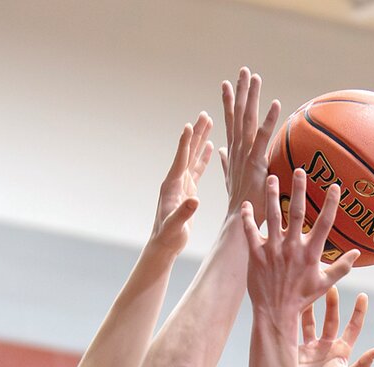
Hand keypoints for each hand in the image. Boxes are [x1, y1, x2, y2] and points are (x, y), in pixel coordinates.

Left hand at [148, 113, 213, 257]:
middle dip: (196, 133)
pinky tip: (209, 145)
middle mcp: (176, 180)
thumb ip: (184, 213)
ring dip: (200, 140)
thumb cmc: (169, 236)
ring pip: (193, 157)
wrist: (165, 244)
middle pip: (188, 152)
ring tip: (208, 122)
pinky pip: (197, 168)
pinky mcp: (188, 189)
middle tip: (205, 115)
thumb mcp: (176, 226)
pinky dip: (203, 156)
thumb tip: (195, 201)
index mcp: (172, 186)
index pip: (180, 160)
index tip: (190, 125)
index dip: (185, 143)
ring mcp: (182, 184)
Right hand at [220, 68, 280, 220]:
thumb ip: (226, 162)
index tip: (226, 83)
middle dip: (240, 91)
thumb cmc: (240, 205)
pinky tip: (275, 104)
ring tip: (255, 77)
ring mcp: (245, 155)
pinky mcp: (256, 162)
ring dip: (251, 97)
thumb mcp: (231, 179)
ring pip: (247, 120)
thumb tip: (220, 150)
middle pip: (238, 114)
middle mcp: (237, 150)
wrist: (239, 222)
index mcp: (233, 153)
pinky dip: (269, 120)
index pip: (230, 122)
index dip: (228, 102)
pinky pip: (264, 137)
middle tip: (243, 70)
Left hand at [243, 170, 359, 322]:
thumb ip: (341, 267)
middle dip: (298, 189)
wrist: (276, 313)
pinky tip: (247, 204)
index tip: (335, 186)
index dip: (331, 204)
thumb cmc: (301, 299)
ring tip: (271, 177)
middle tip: (300, 170)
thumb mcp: (324, 284)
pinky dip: (248, 217)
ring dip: (271, 195)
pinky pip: (250, 231)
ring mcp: (272, 250)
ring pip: (271, 216)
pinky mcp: (256, 254)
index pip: (324, 224)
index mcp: (310, 253)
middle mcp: (292, 247)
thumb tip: (357, 254)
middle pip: (296, 212)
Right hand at [298, 289, 373, 366]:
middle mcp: (327, 346)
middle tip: (332, 287)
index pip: (353, 327)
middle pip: (332, 318)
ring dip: (312, 305)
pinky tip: (292, 304)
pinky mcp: (296, 349)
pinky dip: (294, 317)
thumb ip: (361, 365)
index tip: (363, 295)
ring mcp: (311, 347)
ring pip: (312, 320)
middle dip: (332, 303)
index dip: (359, 312)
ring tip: (311, 289)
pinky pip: (295, 330)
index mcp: (342, 351)